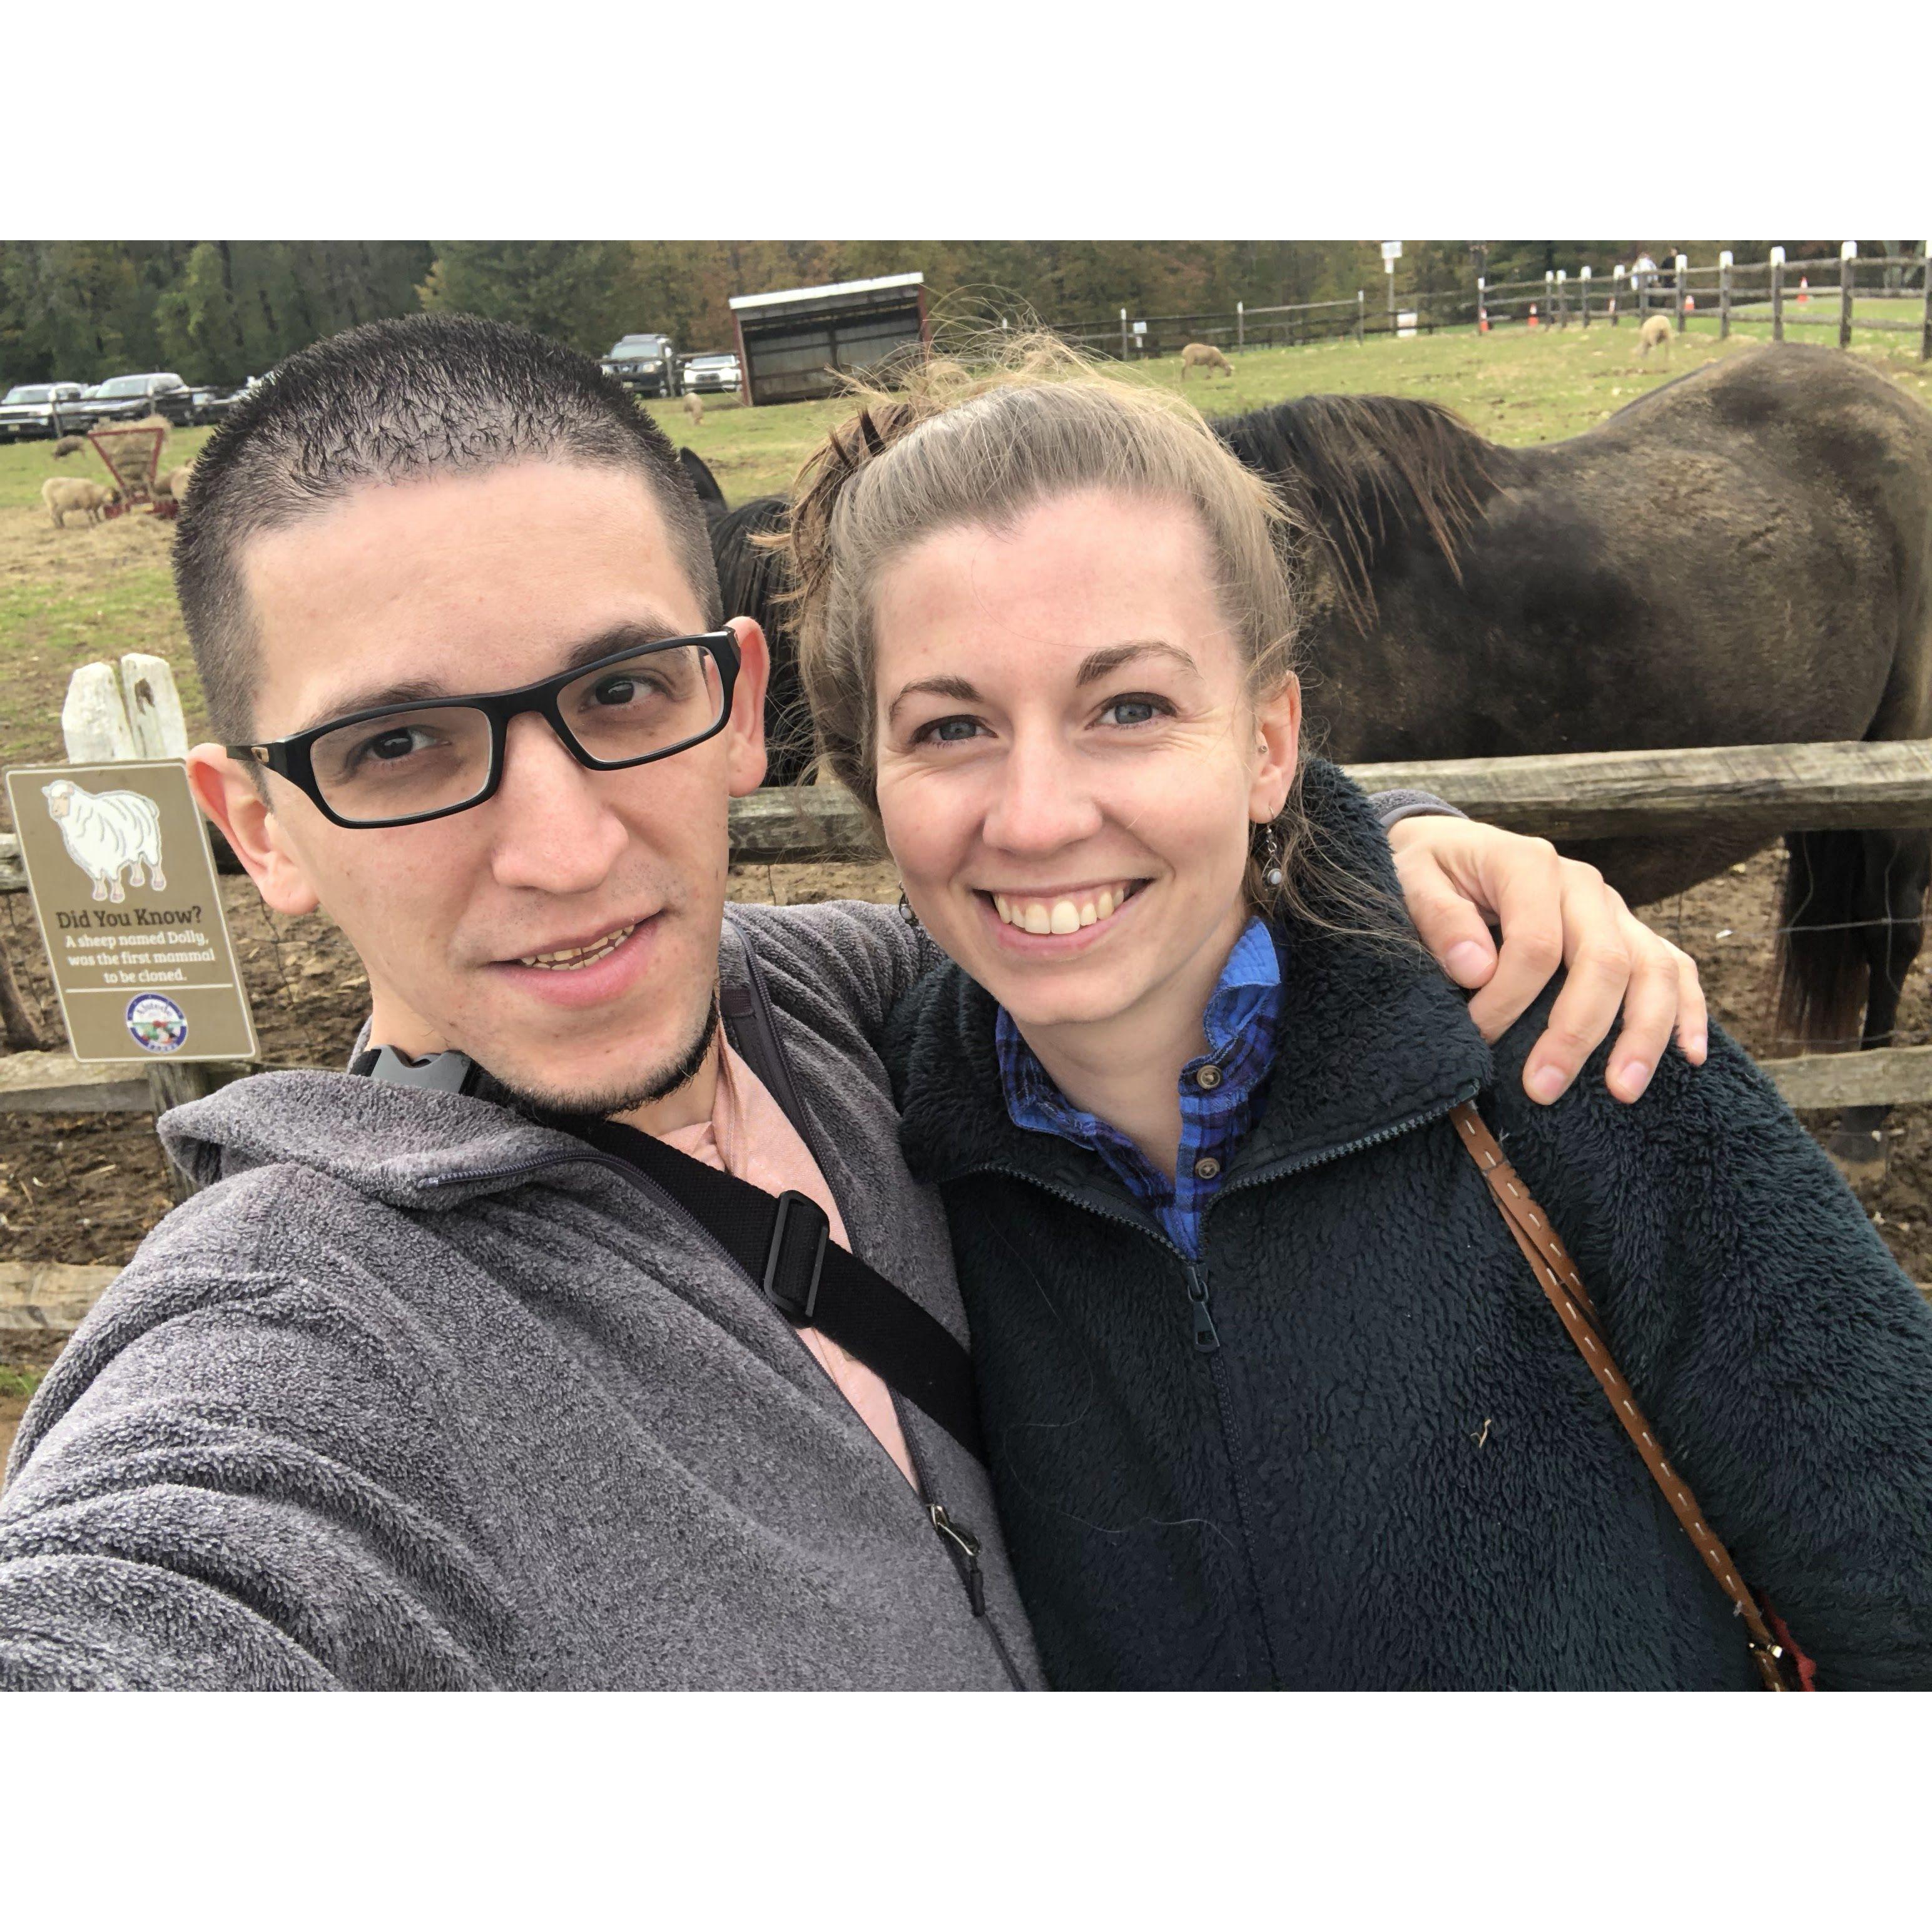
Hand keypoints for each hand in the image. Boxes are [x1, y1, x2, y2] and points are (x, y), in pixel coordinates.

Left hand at [1387, 815, 1708, 1104]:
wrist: (1448, 852)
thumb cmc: (1428, 871)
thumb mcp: (1412, 880)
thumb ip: (1439, 919)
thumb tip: (1476, 969)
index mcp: (1529, 864)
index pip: (1536, 945)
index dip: (1507, 1000)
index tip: (1477, 1037)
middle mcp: (1582, 885)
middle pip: (1604, 960)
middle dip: (1578, 1031)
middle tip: (1545, 1089)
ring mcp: (1612, 909)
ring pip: (1652, 968)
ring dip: (1642, 1033)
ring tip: (1622, 1091)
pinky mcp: (1627, 932)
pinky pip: (1675, 967)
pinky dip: (1687, 1011)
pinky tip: (1689, 1056)